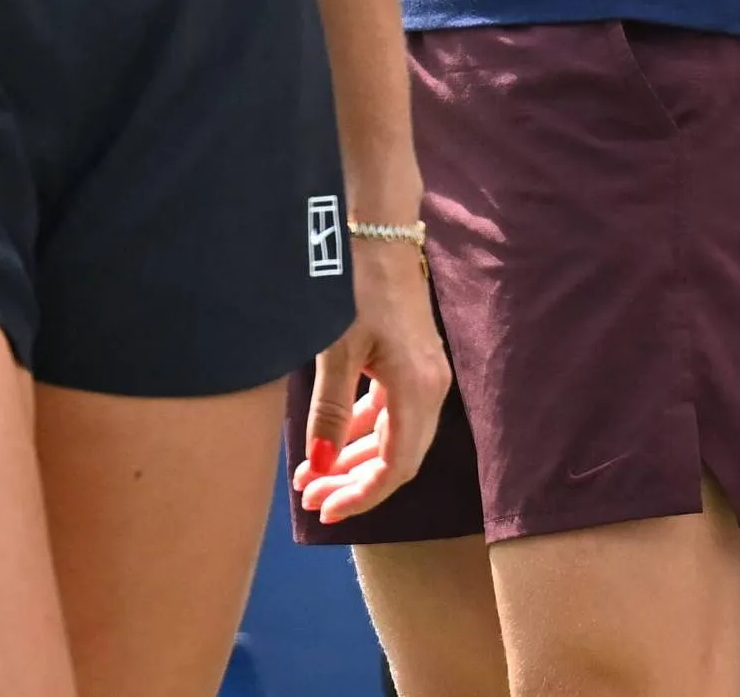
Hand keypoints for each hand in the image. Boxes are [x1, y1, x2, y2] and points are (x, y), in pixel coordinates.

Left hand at [292, 238, 448, 523]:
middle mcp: (430, 387)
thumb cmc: (356, 284)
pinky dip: (361, 431)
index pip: (397, 467)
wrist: (376, 227)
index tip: (325, 512)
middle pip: (397, 458)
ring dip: (355, 459)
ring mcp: (423, 373)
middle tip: (309, 497)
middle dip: (352, 482)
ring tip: (312, 474)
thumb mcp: (336, 351)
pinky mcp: (410, 360)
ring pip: (393, 436)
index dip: (363, 497)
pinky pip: (390, 412)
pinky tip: (332, 440)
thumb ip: (329, 413)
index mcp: (418, 389)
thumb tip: (322, 466)